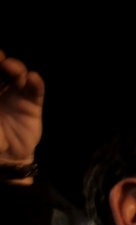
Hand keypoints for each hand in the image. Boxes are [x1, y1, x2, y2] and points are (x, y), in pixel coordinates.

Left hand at [0, 50, 44, 166]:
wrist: (6, 159)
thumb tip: (0, 83)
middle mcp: (0, 89)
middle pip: (2, 68)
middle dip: (0, 59)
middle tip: (0, 58)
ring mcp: (16, 96)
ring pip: (18, 75)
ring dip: (16, 68)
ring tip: (12, 67)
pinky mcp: (32, 105)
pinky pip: (36, 91)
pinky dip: (36, 83)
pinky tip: (33, 79)